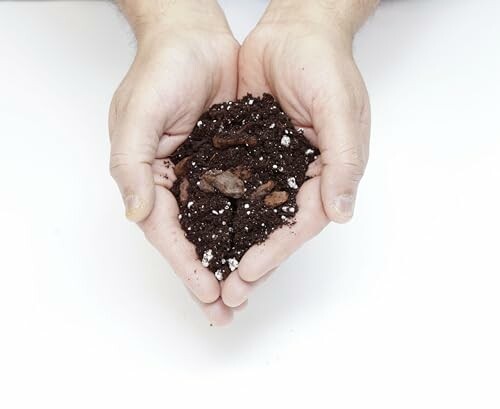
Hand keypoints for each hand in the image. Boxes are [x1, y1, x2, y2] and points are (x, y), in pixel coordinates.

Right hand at [109, 0, 238, 324]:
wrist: (194, 36)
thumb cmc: (161, 69)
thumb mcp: (138, 113)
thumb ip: (131, 165)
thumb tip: (136, 214)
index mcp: (149, 176)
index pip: (165, 232)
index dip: (185, 264)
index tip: (206, 293)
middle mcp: (176, 181)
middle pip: (192, 237)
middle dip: (208, 275)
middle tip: (227, 310)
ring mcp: (205, 172)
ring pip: (218, 225)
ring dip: (231, 258)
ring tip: (247, 290)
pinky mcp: (230, 160)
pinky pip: (240, 198)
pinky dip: (249, 224)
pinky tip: (262, 245)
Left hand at [222, 0, 375, 306]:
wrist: (294, 30)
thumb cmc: (324, 63)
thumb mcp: (340, 108)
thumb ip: (344, 159)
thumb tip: (343, 213)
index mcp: (327, 172)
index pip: (300, 223)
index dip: (276, 251)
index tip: (248, 274)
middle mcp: (298, 177)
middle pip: (273, 229)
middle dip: (250, 262)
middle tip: (226, 295)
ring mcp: (270, 167)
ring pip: (250, 217)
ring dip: (231, 246)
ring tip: (209, 276)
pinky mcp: (247, 152)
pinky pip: (231, 188)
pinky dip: (217, 212)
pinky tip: (198, 232)